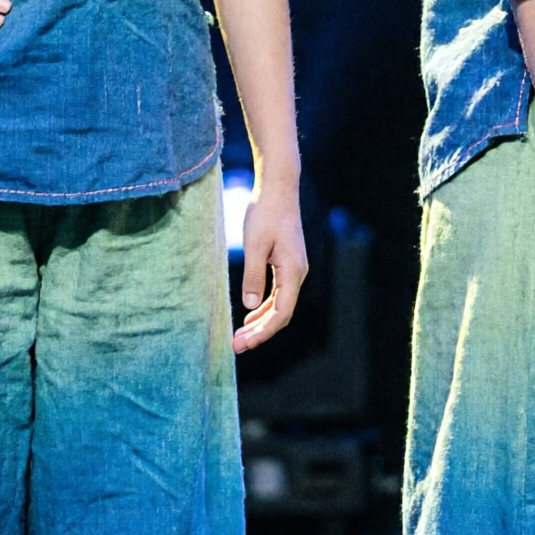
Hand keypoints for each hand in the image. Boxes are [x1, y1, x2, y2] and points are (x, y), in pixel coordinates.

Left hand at [233, 178, 306, 353]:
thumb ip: (253, 277)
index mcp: (292, 272)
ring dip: (260, 322)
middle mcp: (298, 274)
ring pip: (280, 305)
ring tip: (240, 335)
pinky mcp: (287, 263)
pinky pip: (278, 293)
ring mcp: (294, 269)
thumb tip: (249, 307)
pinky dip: (264, 307)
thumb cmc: (265, 213)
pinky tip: (249, 314)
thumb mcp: (255, 245)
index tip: (243, 344)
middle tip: (236, 347)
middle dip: (260, 332)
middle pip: (281, 313)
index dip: (263, 332)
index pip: (281, 314)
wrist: (278, 188)